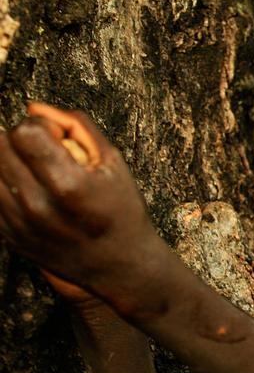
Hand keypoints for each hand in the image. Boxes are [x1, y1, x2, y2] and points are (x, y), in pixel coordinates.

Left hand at [0, 104, 163, 302]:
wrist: (120, 266)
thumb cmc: (122, 210)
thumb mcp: (114, 163)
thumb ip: (77, 127)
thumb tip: (33, 106)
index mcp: (68, 185)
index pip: (24, 131)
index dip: (41, 127)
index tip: (58, 140)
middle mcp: (38, 206)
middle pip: (0, 146)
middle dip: (21, 141)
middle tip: (46, 155)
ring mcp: (19, 225)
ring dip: (9, 163)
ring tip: (37, 173)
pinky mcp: (7, 237)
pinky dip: (5, 185)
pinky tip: (29, 191)